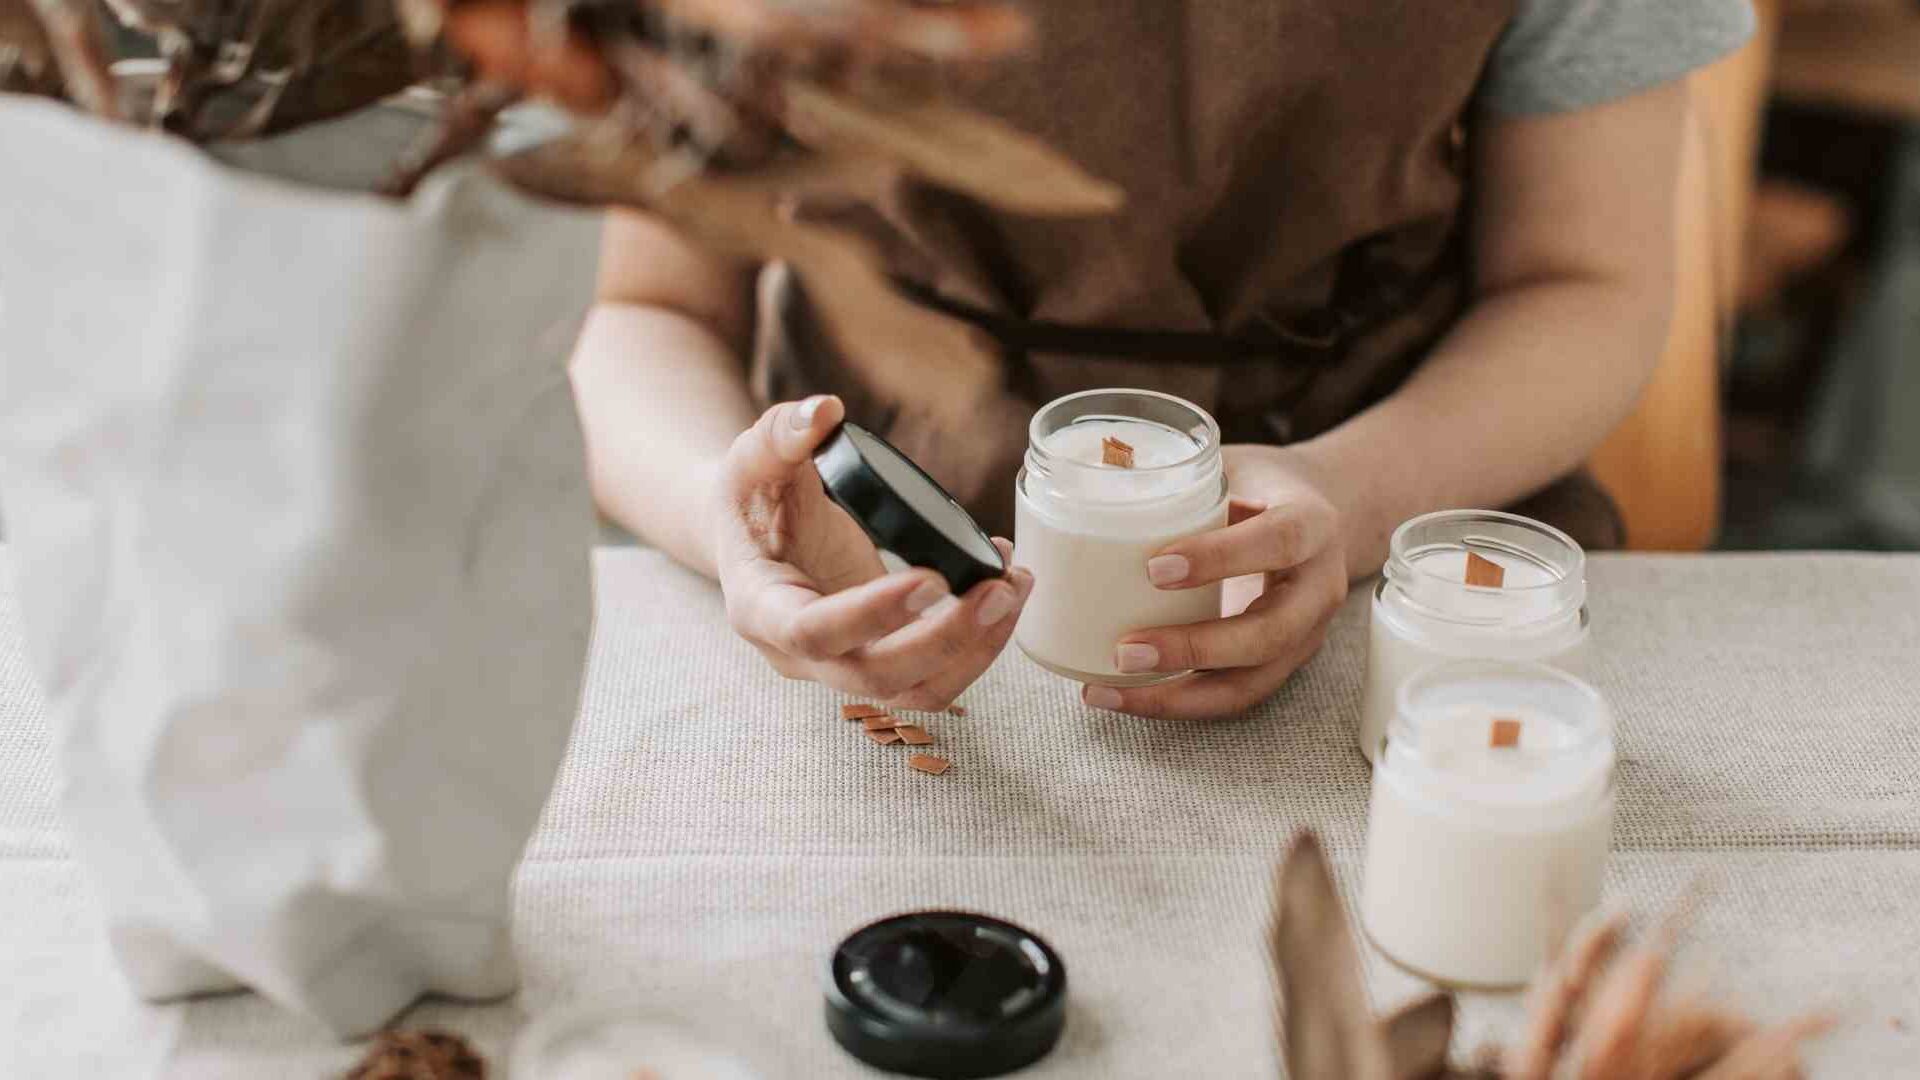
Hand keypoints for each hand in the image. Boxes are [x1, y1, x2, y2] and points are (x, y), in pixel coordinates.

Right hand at [714, 395, 1032, 708]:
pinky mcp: (879, 659)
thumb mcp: (753, 457)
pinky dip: (977, 643)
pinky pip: (933, 675)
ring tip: (1015, 587)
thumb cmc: (752, 497)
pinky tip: (1004, 590)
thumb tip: (823, 412)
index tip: (933, 578)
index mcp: (760, 609)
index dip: (872, 615)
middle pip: (875, 678)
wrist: (754, 536)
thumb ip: (781, 433)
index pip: (813, 632)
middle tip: (999, 590)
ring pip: (914, 690)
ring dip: (975, 650)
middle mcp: (799, 655)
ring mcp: (842, 666)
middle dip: (946, 641)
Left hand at [1080, 445, 1350, 720]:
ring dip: (1175, 696)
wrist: (1322, 517)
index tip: (1155, 569)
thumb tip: (1098, 476)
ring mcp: (1304, 635)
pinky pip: (1231, 695)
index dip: (1219, 558)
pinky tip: (1123, 697)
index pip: (1278, 541)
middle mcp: (1318, 588)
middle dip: (1194, 648)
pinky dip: (1175, 702)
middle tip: (1125, 651)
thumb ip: (1182, 478)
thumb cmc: (1261, 487)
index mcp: (1313, 524)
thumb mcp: (1234, 467)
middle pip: (1269, 634)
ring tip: (1107, 690)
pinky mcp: (1281, 665)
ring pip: (1250, 684)